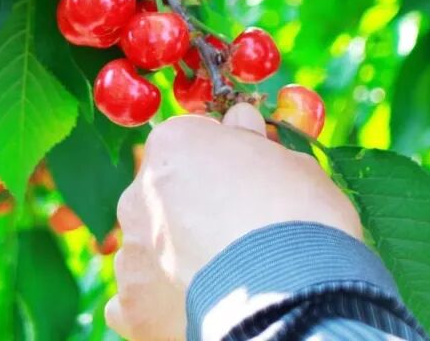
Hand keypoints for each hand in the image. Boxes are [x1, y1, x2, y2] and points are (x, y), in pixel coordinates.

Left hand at [104, 104, 361, 340]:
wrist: (289, 288)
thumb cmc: (298, 212)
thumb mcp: (290, 162)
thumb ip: (253, 143)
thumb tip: (241, 123)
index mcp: (173, 145)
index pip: (190, 139)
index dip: (221, 157)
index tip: (247, 175)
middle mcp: (139, 192)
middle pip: (165, 191)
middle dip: (195, 204)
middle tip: (240, 226)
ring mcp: (132, 251)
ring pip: (154, 244)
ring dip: (182, 251)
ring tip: (229, 269)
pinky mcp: (132, 306)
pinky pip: (145, 294)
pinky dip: (168, 296)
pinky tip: (204, 299)